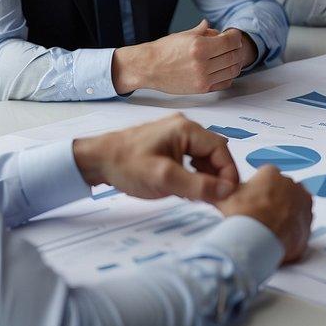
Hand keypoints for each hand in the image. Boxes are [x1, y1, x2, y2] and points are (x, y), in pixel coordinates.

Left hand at [72, 114, 239, 202]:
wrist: (97, 160)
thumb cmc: (126, 165)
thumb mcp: (164, 179)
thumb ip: (197, 185)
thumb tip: (226, 191)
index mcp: (185, 128)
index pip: (221, 148)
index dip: (228, 172)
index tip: (229, 193)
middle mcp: (183, 127)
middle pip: (214, 152)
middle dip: (217, 175)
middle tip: (215, 198)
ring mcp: (175, 134)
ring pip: (203, 156)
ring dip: (206, 176)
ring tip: (200, 195)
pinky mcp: (168, 144)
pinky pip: (191, 158)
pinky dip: (194, 173)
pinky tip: (187, 187)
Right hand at [111, 20, 249, 94]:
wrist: (149, 68)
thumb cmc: (163, 51)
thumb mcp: (183, 35)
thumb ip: (201, 31)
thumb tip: (211, 26)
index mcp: (199, 46)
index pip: (230, 41)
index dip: (236, 36)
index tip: (234, 35)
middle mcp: (202, 63)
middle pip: (233, 56)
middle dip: (237, 49)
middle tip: (234, 45)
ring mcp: (203, 78)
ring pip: (232, 71)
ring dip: (235, 62)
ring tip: (230, 57)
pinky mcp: (201, 89)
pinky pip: (225, 83)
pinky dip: (229, 75)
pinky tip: (224, 69)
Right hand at [215, 166, 313, 263]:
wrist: (257, 241)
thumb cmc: (243, 216)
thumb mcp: (223, 198)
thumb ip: (219, 191)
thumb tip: (211, 190)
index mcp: (272, 174)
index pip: (265, 178)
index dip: (256, 191)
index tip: (250, 202)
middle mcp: (292, 185)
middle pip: (281, 191)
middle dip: (272, 201)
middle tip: (258, 215)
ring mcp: (303, 204)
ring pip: (293, 207)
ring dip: (284, 215)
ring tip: (267, 228)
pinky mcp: (308, 223)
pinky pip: (299, 225)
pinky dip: (292, 230)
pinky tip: (277, 237)